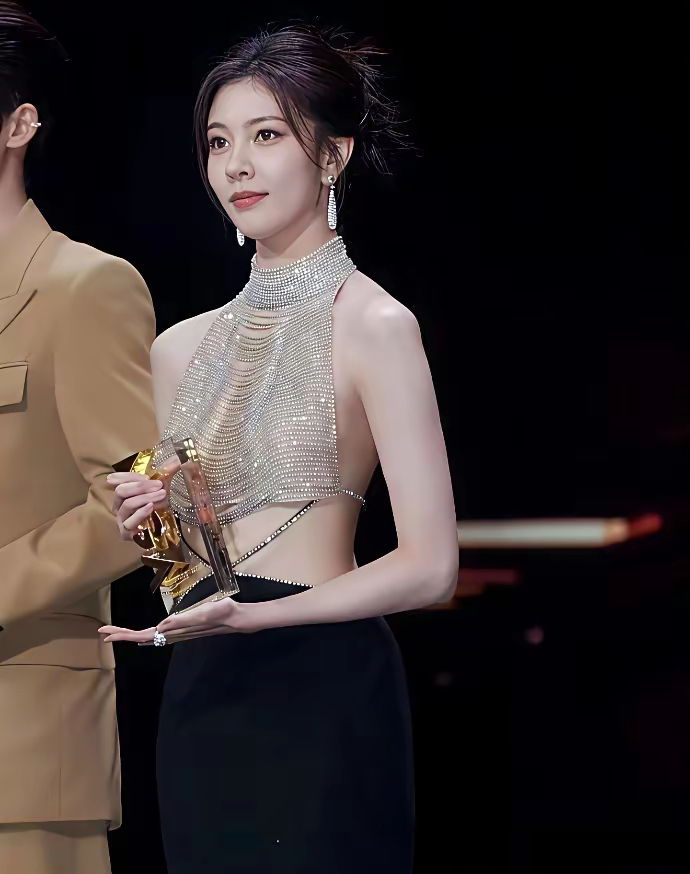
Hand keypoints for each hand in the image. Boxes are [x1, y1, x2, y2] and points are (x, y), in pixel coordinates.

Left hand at [99, 595, 256, 644]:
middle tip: (102, 633)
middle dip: (122, 634)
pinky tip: (146, 632)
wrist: (235, 618)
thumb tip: (159, 627)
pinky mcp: (182, 628)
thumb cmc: (221, 613)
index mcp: (174, 630)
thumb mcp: (203, 613)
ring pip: (149, 635)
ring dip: (132, 633)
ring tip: (116, 632)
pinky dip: (145, 632)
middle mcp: (172, 633)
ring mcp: (177, 632)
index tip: (106, 635)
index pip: (143, 635)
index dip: (124, 635)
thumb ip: (182, 621)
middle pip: (142, 636)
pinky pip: (157, 632)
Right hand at [106, 471, 167, 539]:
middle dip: (140, 486)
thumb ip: (167, 474)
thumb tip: (178, 460)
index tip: (147, 476)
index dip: (130, 476)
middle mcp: (118, 506)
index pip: (118, 481)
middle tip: (159, 485)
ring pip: (127, 505)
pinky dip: (140, 513)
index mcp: (123, 494)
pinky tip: (150, 507)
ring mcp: (121, 519)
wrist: (162, 531)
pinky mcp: (126, 533)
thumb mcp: (162, 489)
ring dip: (145, 497)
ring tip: (161, 494)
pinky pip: (129, 522)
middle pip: (121, 491)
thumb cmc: (158, 507)